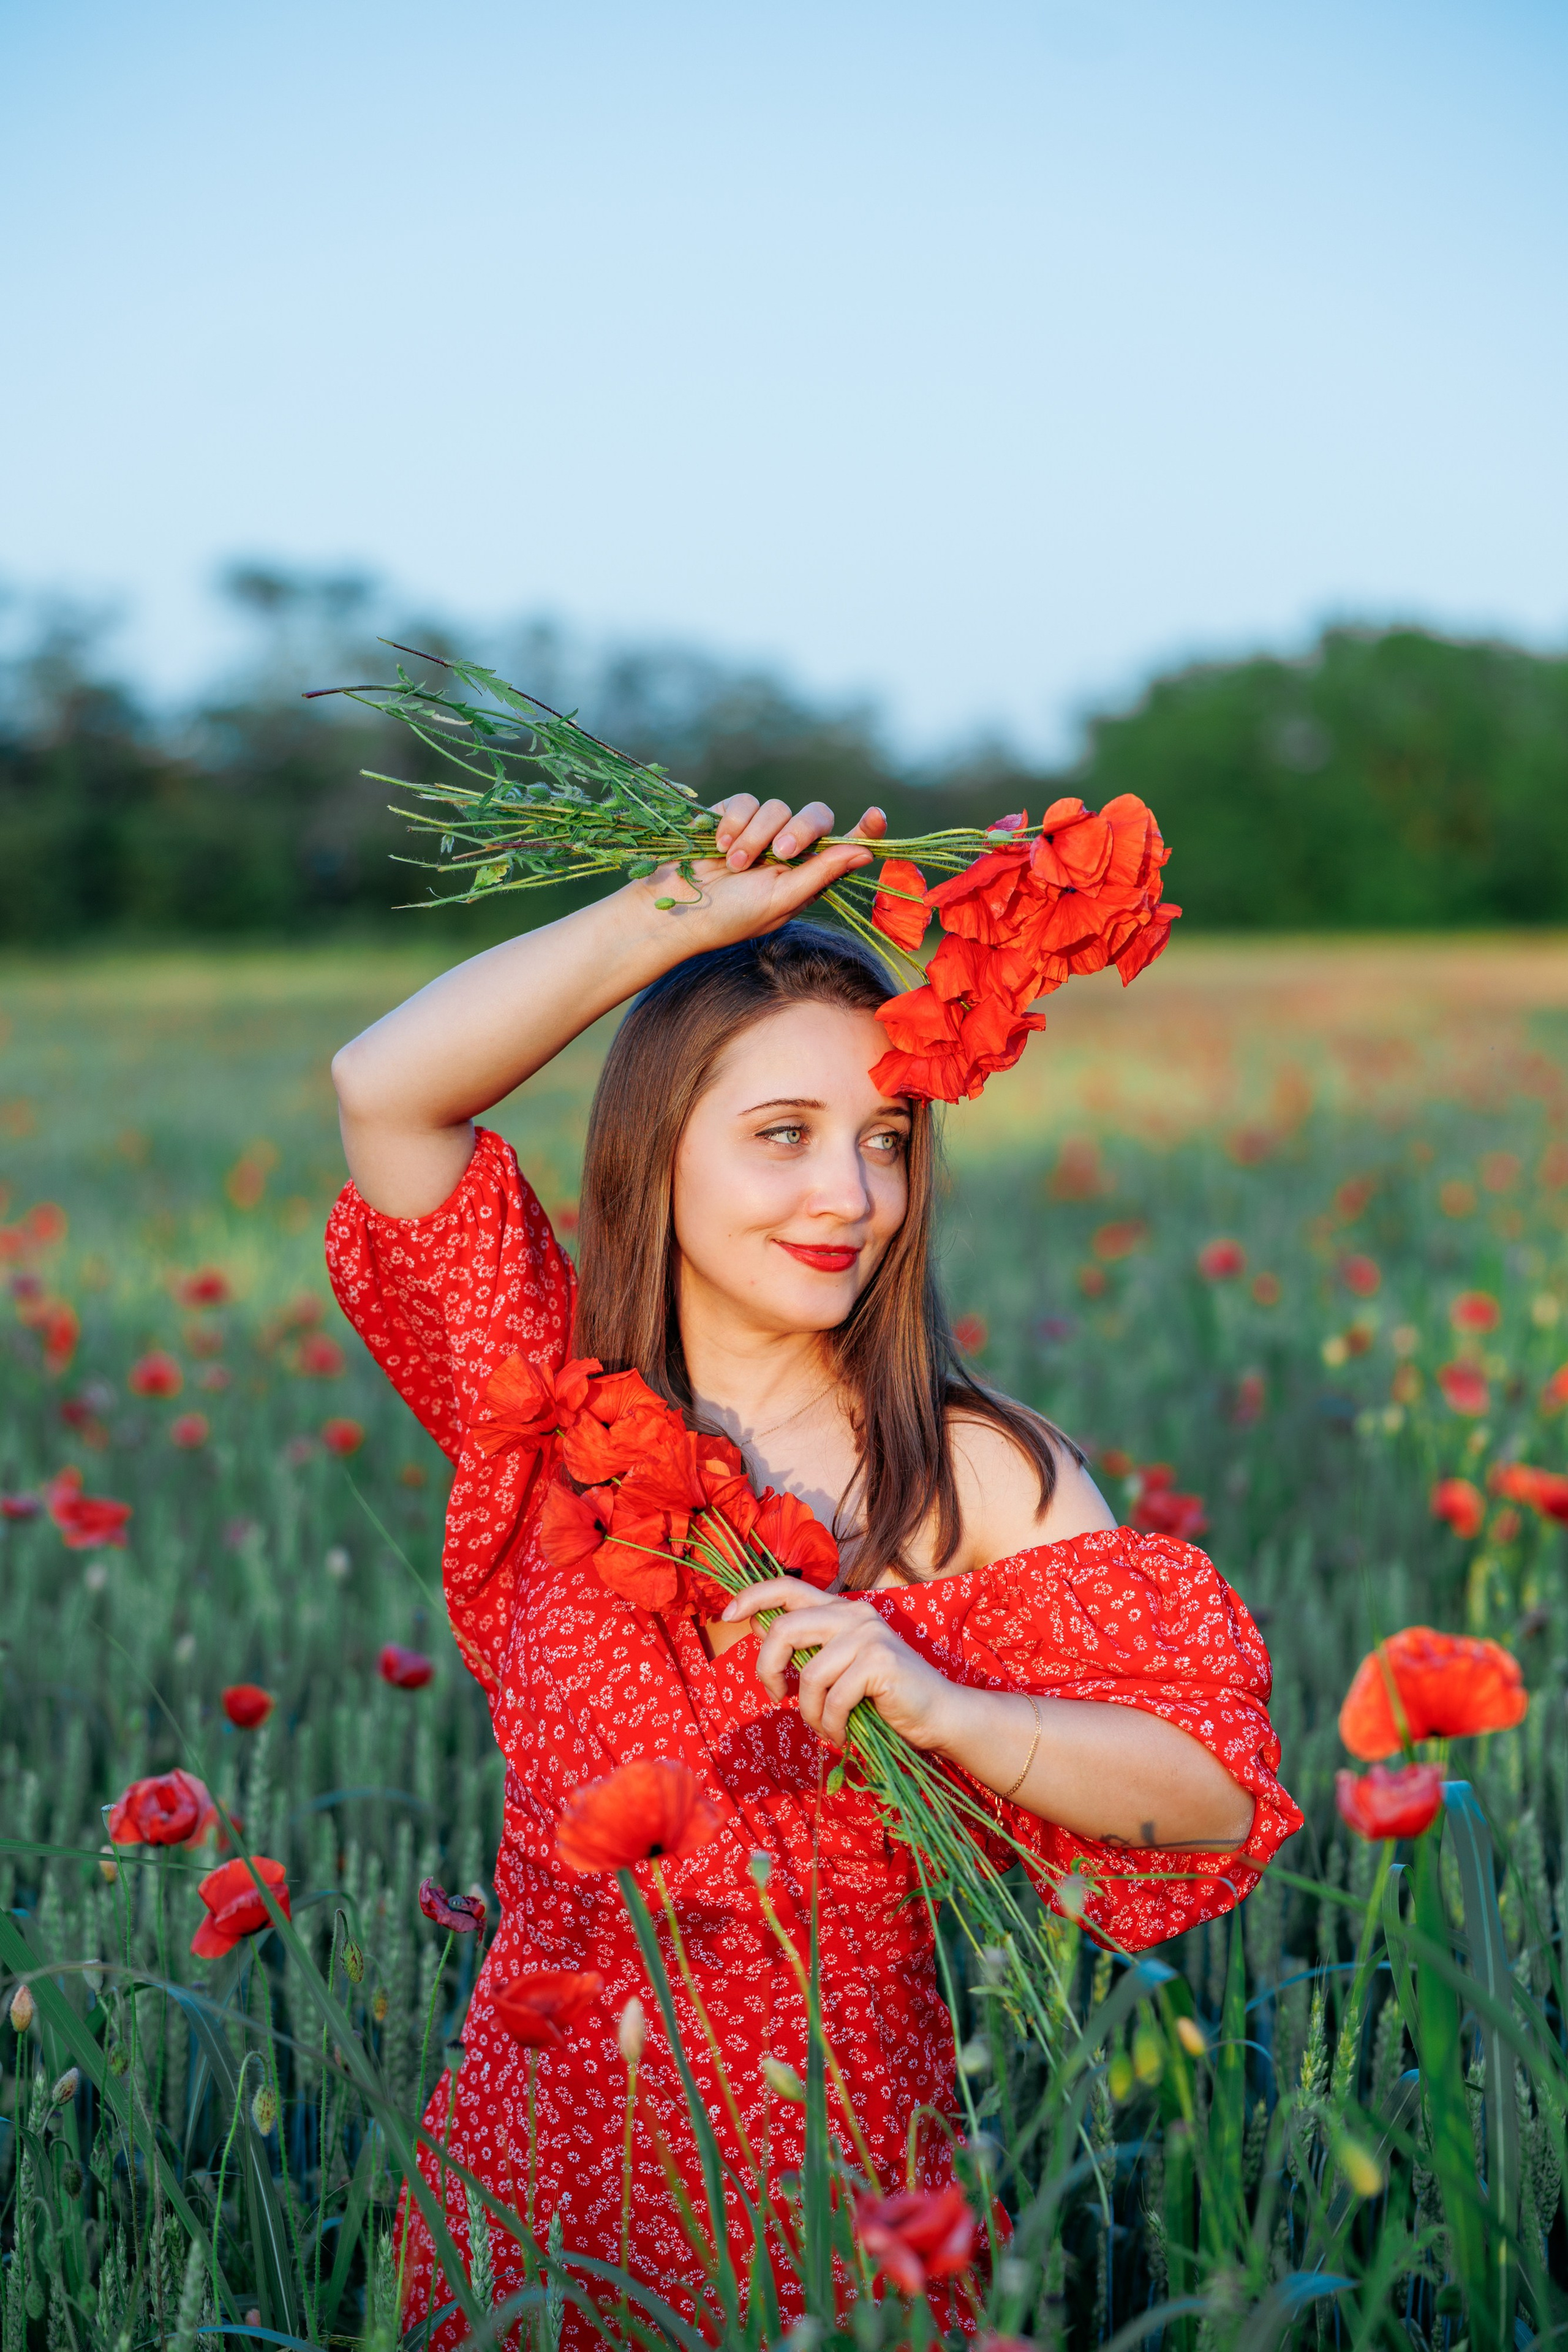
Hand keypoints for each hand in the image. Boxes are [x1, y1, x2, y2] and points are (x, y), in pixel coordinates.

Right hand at [630, 800, 887, 957]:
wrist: (674, 909)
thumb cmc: (730, 917)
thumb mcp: (781, 900)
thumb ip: (820, 873)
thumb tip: (865, 851)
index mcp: (806, 875)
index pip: (844, 846)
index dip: (864, 830)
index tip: (877, 816)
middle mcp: (788, 850)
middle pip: (816, 817)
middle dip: (801, 830)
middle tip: (779, 854)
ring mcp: (759, 831)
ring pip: (777, 807)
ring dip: (756, 836)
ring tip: (733, 864)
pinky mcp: (730, 816)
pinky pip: (746, 801)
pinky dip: (734, 821)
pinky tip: (718, 844)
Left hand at [721, 1577, 960, 1751]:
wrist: (938, 1713)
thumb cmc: (883, 1695)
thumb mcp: (838, 1665)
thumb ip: (808, 1647)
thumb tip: (758, 1628)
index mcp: (840, 1609)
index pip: (787, 1586)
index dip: (752, 1596)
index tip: (727, 1614)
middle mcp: (853, 1613)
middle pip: (784, 1630)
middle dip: (767, 1669)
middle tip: (775, 1697)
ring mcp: (868, 1635)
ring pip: (809, 1675)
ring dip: (809, 1713)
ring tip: (825, 1728)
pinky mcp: (880, 1662)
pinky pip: (833, 1699)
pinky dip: (831, 1726)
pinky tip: (842, 1735)